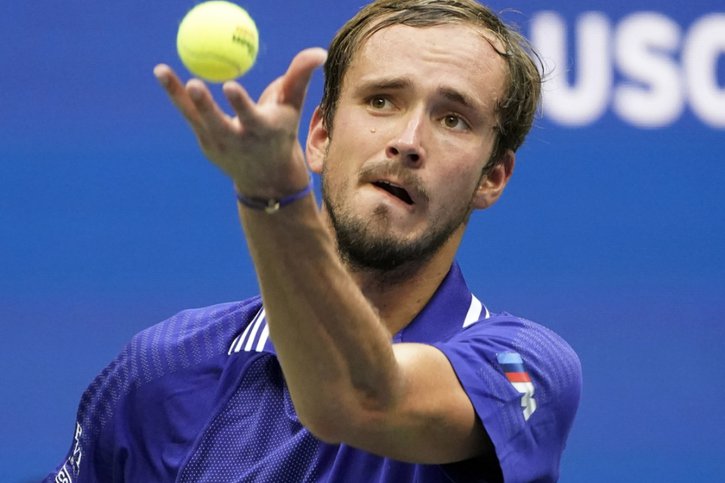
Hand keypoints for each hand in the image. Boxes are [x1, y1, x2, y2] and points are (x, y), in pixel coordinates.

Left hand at [153, 48, 326, 197]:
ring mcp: (217, 144)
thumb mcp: (292, 107)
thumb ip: (300, 77)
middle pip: (217, 122)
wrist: (266, 177)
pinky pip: (189, 114)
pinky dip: (178, 94)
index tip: (229, 86)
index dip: (239, 103)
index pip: (250, 117)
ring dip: (177, 93)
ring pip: (195, 117)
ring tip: (161, 69)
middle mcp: (238, 141)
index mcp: (262, 131)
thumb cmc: (281, 132)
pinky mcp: (204, 143)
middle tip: (193, 83)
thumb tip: (318, 51)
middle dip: (205, 106)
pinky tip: (165, 75)